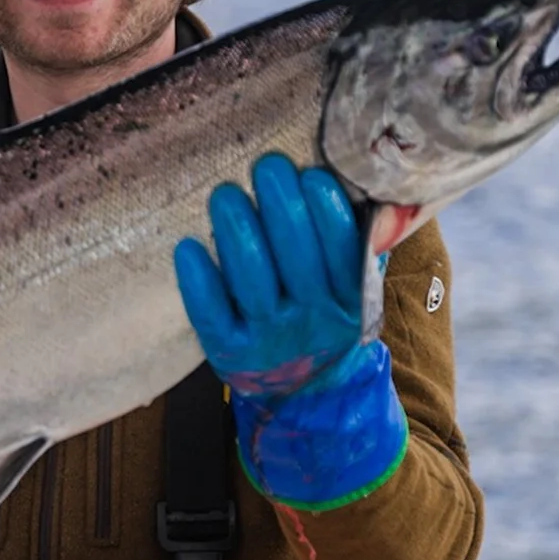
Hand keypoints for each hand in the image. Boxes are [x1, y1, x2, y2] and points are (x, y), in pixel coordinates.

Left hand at [173, 154, 366, 396]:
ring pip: (254, 283)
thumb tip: (370, 186)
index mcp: (351, 301)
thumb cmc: (328, 317)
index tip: (310, 174)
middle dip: (281, 206)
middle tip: (266, 165)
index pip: (344, 251)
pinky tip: (188, 247)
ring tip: (226, 194)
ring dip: (239, 233)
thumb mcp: (357, 289)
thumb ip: (362, 244)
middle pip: (297, 260)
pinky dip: (199, 282)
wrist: (311, 394)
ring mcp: (271, 341)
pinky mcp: (231, 355)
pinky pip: (213, 317)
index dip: (327, 210)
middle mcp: (313, 322)